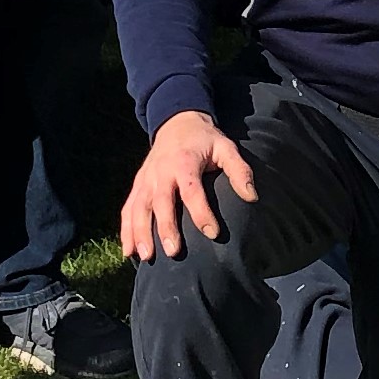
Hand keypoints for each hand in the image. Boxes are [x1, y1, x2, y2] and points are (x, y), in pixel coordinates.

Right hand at [120, 109, 259, 260]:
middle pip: (161, 202)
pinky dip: (126, 230)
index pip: (192, 191)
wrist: (176, 122)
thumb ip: (239, 170)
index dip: (202, 213)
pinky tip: (129, 252)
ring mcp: (146, 179)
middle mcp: (161, 172)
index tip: (213, 233)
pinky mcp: (138, 185)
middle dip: (165, 228)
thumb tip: (252, 196)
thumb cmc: (205, 140)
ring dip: (140, 233)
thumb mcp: (225, 147)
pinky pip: (128, 209)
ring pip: (139, 208)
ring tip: (147, 257)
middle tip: (173, 252)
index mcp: (185, 162)